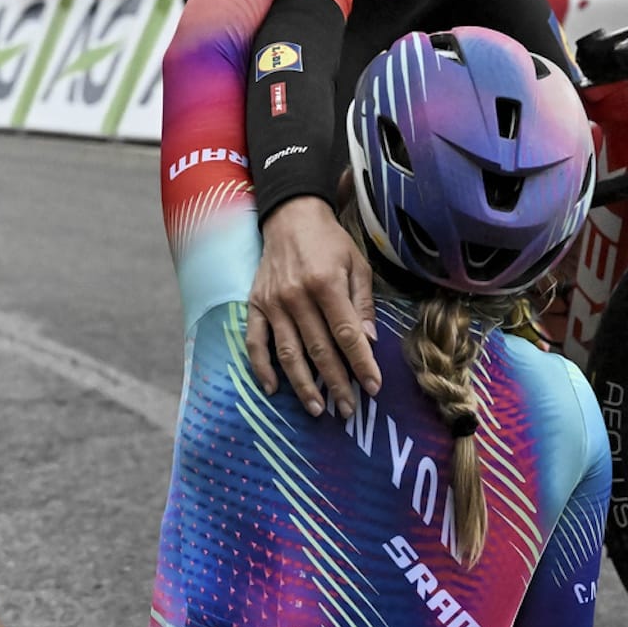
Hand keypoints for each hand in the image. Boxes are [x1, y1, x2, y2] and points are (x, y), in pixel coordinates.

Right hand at [247, 196, 379, 417]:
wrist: (290, 216)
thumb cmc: (330, 242)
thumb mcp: (357, 264)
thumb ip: (363, 303)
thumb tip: (369, 341)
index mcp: (326, 284)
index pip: (346, 333)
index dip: (361, 363)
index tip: (373, 387)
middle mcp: (297, 295)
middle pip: (319, 349)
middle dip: (337, 383)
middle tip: (349, 410)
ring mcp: (273, 302)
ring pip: (288, 353)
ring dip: (303, 385)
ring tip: (318, 409)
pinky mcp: (255, 304)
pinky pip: (255, 342)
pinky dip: (262, 368)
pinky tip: (273, 389)